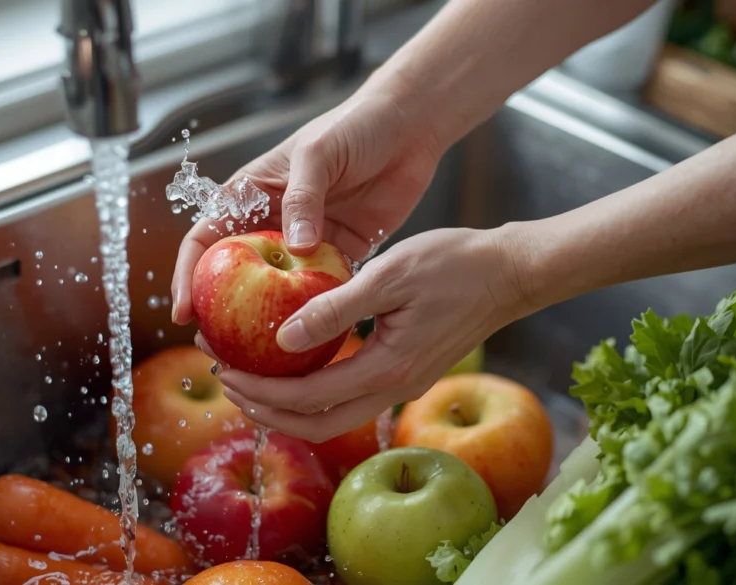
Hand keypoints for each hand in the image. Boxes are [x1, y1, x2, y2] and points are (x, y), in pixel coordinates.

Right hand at [170, 85, 442, 324]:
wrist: (409, 127)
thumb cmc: (355, 126)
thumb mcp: (319, 153)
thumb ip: (304, 196)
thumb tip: (294, 246)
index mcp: (252, 195)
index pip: (205, 240)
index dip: (188, 276)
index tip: (185, 312)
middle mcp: (273, 224)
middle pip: (235, 277)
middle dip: (221, 314)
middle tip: (216, 349)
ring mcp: (306, 243)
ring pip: (276, 292)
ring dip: (265, 323)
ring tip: (256, 360)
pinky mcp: (341, 255)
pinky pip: (322, 291)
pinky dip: (315, 315)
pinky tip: (310, 344)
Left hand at [207, 227, 535, 441]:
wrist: (512, 273)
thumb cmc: (456, 263)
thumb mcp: (390, 275)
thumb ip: (335, 308)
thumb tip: (281, 337)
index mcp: (387, 368)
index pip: (308, 400)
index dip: (260, 392)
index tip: (224, 370)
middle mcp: (394, 388)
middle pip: (316, 425)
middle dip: (265, 411)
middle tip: (225, 381)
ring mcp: (402, 384)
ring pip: (333, 415)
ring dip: (287, 404)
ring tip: (250, 378)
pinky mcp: (406, 371)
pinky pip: (350, 395)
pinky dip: (313, 389)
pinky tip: (294, 360)